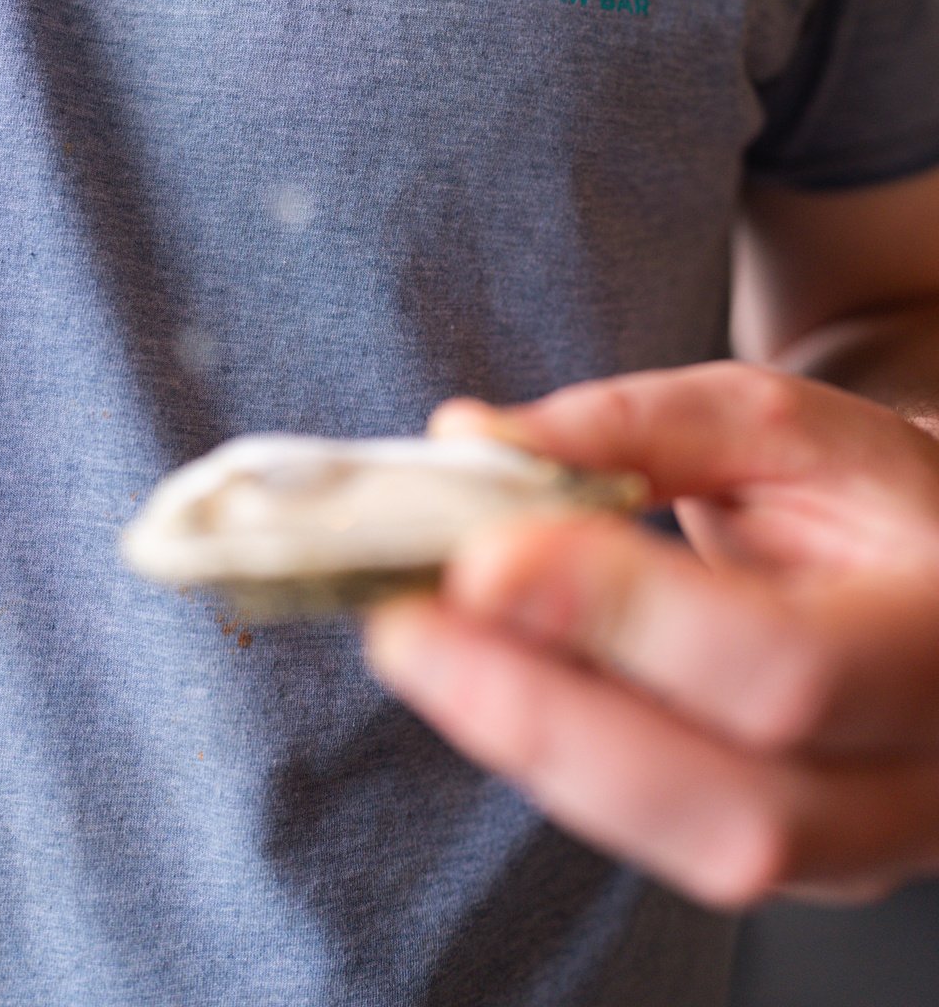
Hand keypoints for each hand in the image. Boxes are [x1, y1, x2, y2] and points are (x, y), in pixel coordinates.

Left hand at [364, 363, 938, 906]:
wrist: (934, 577)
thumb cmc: (860, 492)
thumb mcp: (777, 426)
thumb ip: (636, 425)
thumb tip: (471, 437)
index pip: (789, 664)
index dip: (623, 617)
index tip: (480, 557)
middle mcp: (928, 770)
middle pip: (741, 809)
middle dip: (546, 721)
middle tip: (405, 626)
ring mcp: (869, 841)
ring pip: (692, 846)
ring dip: (529, 746)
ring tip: (419, 646)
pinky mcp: (799, 865)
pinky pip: (662, 835)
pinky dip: (556, 757)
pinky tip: (485, 680)